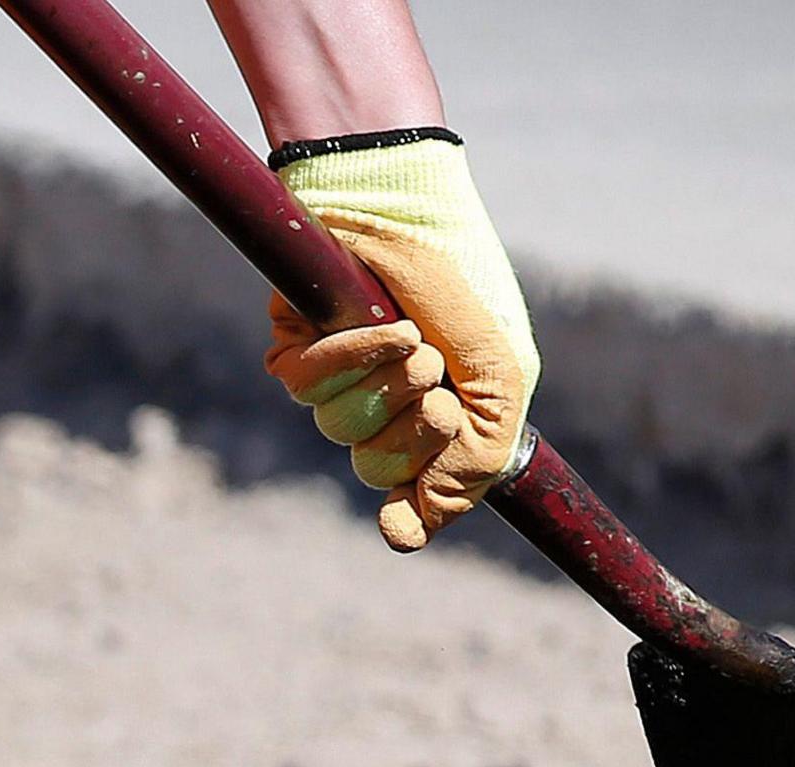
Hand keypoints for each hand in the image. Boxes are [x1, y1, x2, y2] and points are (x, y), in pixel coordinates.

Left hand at [261, 130, 536, 551]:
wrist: (413, 201)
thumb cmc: (464, 284)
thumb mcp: (498, 376)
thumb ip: (472, 462)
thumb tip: (404, 536)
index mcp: (431, 425)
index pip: (412, 500)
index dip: (420, 499)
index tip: (434, 468)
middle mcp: (380, 410)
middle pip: (377, 470)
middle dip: (415, 426)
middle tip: (437, 377)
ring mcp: (337, 380)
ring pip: (341, 430)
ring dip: (387, 384)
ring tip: (413, 337)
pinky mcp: (296, 348)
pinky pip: (305, 386)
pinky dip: (350, 356)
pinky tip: (386, 327)